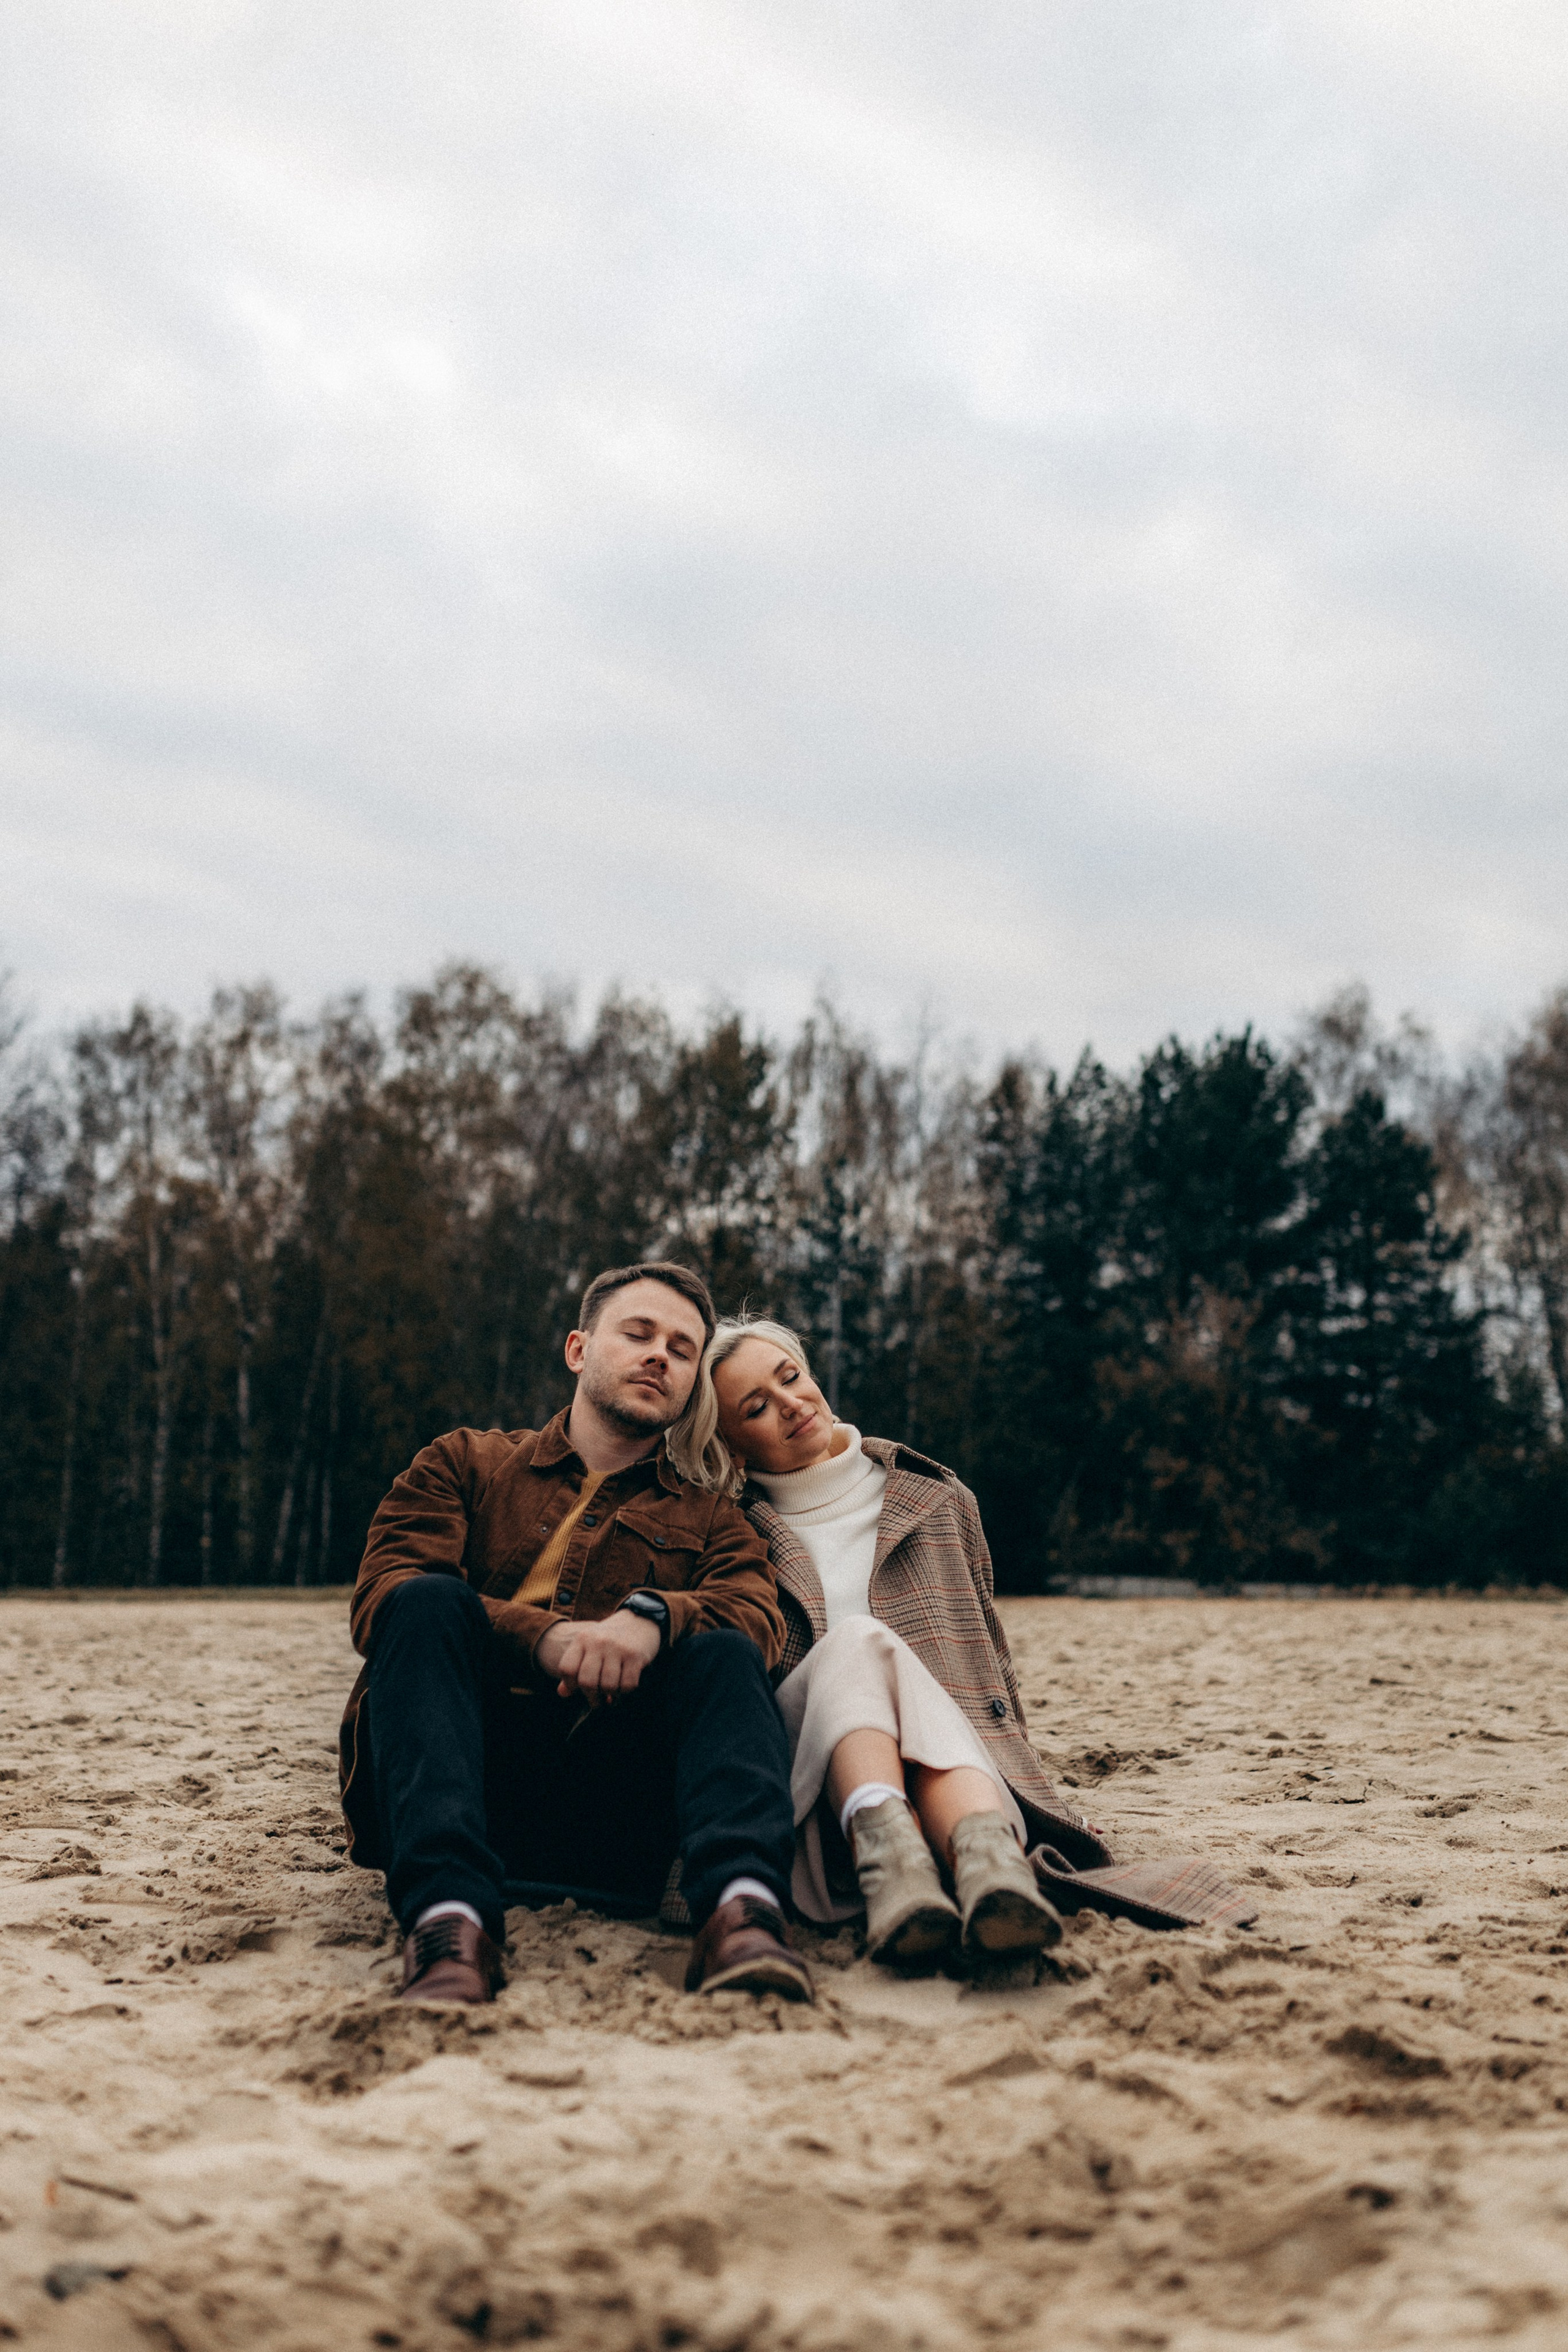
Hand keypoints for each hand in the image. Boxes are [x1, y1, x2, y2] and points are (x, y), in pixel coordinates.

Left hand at [534, 1609, 661, 1703]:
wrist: (640, 1619)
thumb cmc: (610, 1640)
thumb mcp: (588, 1647)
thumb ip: (574, 1668)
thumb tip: (562, 1693)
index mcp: (583, 1639)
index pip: (567, 1669)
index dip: (570, 1685)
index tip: (579, 1688)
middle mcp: (598, 1642)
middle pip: (587, 1682)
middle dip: (592, 1697)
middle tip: (598, 1700)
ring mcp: (617, 1648)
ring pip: (608, 1686)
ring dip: (611, 1696)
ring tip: (612, 1693)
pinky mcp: (635, 1655)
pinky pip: (627, 1685)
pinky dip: (625, 1692)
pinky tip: (625, 1686)